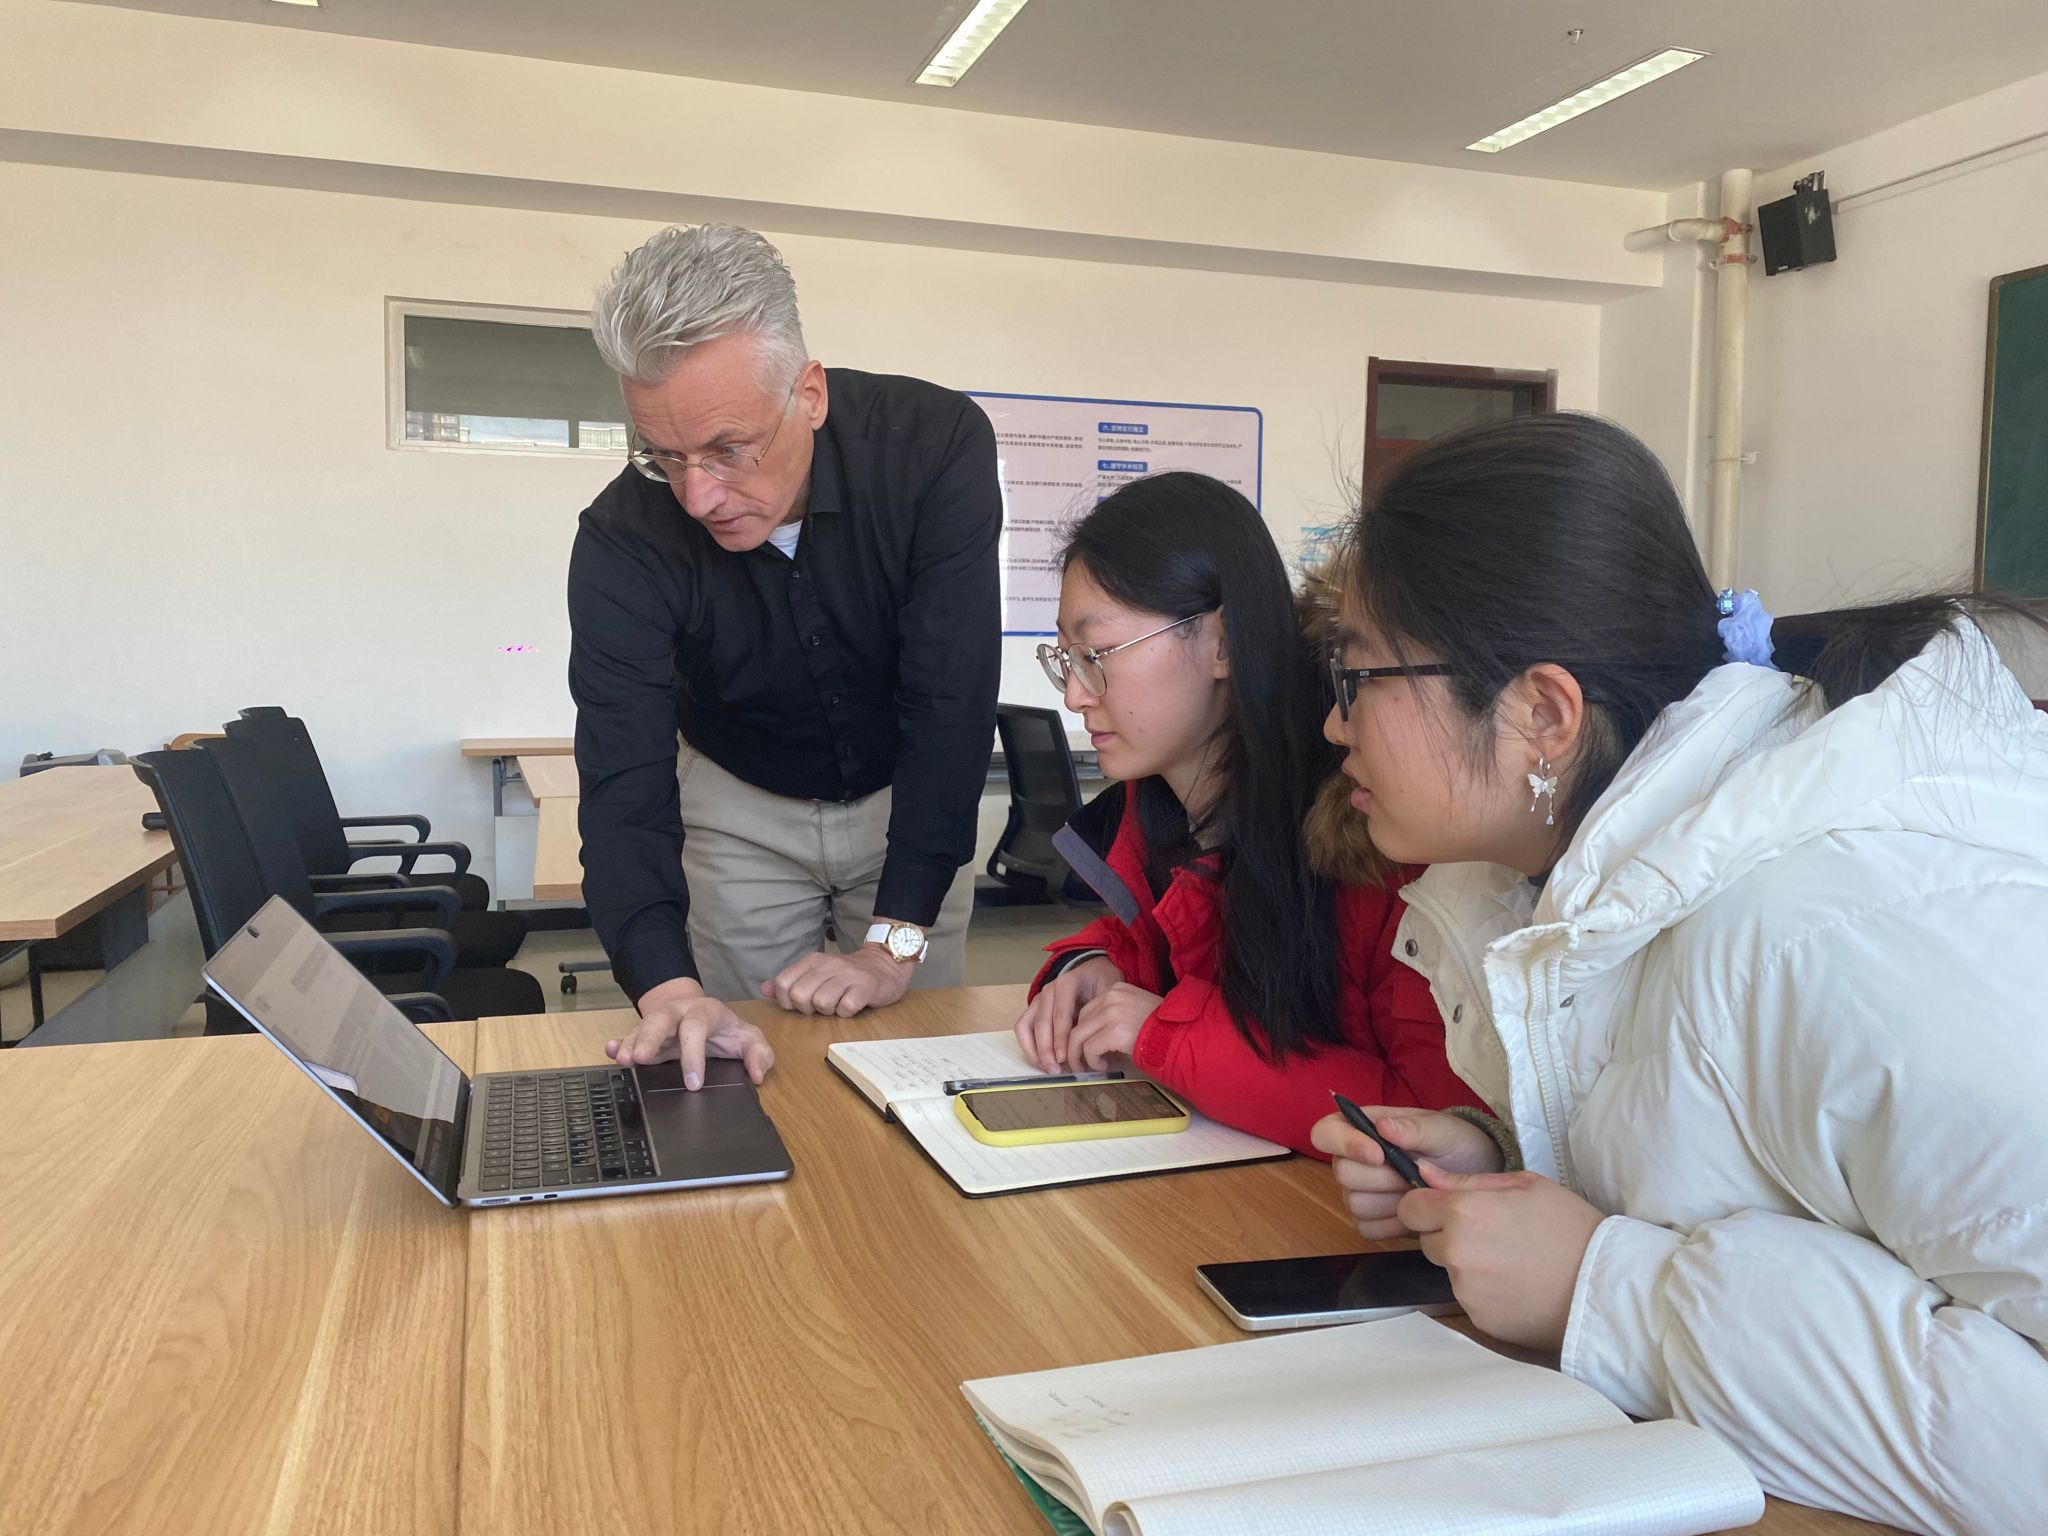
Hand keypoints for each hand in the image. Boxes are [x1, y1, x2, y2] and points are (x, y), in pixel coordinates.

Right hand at [605, 976, 773, 1088]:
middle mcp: (679, 1013)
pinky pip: (629, 1035)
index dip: (693, 1055)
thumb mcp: (749, 1038)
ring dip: (630, 1043)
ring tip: (622, 1061)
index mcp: (706, 1012)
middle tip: (639, 1059)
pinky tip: (609, 1051)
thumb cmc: (727, 1030)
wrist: (704, 1014)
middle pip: (661, 1019)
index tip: (693, 1084)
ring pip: (642, 1027)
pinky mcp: (646, 1034)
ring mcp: (660, 1022)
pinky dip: (617, 1043)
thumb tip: (758, 1075)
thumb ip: (759, 1054)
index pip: (696, 1028)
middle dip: (649, 1037)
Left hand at [760, 944, 910, 1016]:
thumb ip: (789, 981)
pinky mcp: (865, 987)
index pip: (783, 983)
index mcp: (812, 961)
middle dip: (807, 1008)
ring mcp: (847, 975)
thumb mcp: (815, 973)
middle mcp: (828, 964)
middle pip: (799, 996)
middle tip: (820, 1006)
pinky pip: (845, 1008)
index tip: (801, 1003)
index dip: (787, 1001)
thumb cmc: (846, 976)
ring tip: (837, 1004)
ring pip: (821, 1003)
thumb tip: (764, 989)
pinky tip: (852, 1005)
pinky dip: (846, 1013)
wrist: (884, 966)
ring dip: (828, 1011)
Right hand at [1014, 956, 1122, 1070]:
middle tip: (1055, 1070)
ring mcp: (1039, 999)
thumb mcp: (1109, 991)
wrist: (1093, 971)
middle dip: (1046, 1049)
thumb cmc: (1102, 982)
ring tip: (1047, 1068)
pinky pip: (1023, 1028)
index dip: (1060, 1038)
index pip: (1061, 1014)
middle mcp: (1049, 990)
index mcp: (1067, 983)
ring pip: (1026, 1026)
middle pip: (1041, 1022)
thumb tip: (1099, 1040)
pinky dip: (1028, 1046)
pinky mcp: (1034, 1009)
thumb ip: (1103, 1011)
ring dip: (1034, 1050)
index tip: (1064, 1058)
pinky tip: (1041, 1061)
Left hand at [1067, 982, 1162, 1070]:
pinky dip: (1092, 1061)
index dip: (1082, 1031)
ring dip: (1078, 1056)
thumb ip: (1114, 1016)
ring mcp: (1112, 1013)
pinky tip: (1103, 1066)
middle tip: (1079, 1061)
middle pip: (1079, 1022)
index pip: (1088, 1009)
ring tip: (1085, 1067)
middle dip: (1075, 1044)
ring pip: (1078, 1036)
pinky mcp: (1114, 1031)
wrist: (1182, 1034)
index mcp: (1117, 989)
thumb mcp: (1136, 1011)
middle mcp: (1111, 997)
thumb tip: (1092, 1035)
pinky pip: (1089, 1049)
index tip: (1082, 1046)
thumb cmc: (1163, 1028)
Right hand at [1312, 1109, 1500, 1238]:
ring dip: (1392, 1202)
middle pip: (1343, 1174)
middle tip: (1414, 1174)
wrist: (1473, 1176)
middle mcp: (1352, 1160)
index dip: (1344, 1144)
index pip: (1326, 1132)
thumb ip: (1413, 1128)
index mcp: (1361, 1128)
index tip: (1379, 1154)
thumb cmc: (1454, 1143)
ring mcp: (1359, 1193)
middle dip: (1383, 1178)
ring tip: (1418, 1191)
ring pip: (1356, 1205)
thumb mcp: (1441, 1129)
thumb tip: (1383, 1127)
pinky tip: (1415, 1212)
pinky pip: (1368, 1229)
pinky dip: (1394, 1224)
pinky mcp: (1370, 1221)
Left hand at [1398, 1171, 1605, 1351]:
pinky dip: (1484, 1291)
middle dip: (1447, 1235)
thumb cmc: (1570, 1227)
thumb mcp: (1525, 1185)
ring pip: (1449, 1270)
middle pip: (1427, 1241)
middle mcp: (1456, 1253)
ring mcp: (1465, 1291)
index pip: (1409, 1208)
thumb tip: (1425, 1174)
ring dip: (1467, 1264)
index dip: (1424, 1206)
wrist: (1604, 1287)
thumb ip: (1467, 1180)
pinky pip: (1469, 1298)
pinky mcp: (1478, 1319)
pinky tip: (1516, 1284)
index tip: (1445, 1208)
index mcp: (1463, 1213)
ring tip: (1511, 1260)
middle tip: (1490, 1234)